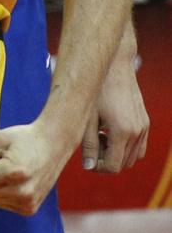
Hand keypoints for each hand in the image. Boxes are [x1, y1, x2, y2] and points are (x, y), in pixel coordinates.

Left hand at [0, 121, 67, 215]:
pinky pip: (2, 203)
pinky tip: (15, 180)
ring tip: (10, 169)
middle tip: (2, 160)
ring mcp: (27, 203)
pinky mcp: (29, 210)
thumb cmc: (23, 138)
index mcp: (13, 171)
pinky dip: (3, 192)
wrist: (54, 145)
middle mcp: (22, 192)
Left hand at [81, 51, 148, 172]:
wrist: (114, 65)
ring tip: (100, 136)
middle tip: (92, 144)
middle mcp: (137, 132)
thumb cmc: (97, 88)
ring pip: (132, 156)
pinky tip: (110, 131)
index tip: (87, 158)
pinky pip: (139, 145)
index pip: (113, 167)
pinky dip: (126, 146)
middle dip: (107, 160)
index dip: (98, 167)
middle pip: (123, 164)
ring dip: (117, 154)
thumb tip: (88, 167)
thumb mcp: (87, 116)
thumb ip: (88, 144)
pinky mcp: (145, 121)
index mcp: (122, 132)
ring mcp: (144, 127)